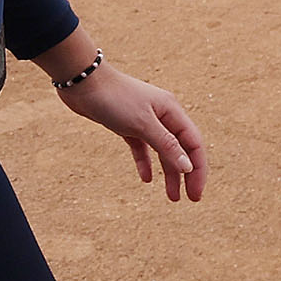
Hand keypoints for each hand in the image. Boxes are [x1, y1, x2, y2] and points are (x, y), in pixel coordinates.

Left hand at [40, 40, 207, 201]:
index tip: (195, 194)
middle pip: (181, 149)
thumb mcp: (142, 124)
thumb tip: (188, 167)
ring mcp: (143, 119)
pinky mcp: (126, 124)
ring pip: (162, 151)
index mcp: (172, 111)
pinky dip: (145, 162)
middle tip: (189, 200)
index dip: (198, 170)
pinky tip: (146, 179)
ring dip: (168, 173)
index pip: (194, 144)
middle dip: (186, 175)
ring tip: (171, 197)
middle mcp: (162, 115)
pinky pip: (141, 147)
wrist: (82, 80)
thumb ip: (166, 145)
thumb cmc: (113, 98)